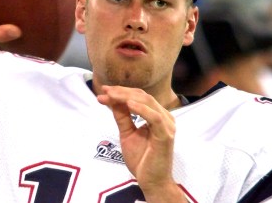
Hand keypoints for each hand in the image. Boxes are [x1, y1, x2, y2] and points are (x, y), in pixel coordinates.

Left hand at [97, 86, 185, 201]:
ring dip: (127, 97)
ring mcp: (167, 125)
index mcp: (157, 115)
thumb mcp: (127, 133)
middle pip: (143, 96)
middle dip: (121, 92)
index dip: (122, 91)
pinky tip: (128, 104)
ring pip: (148, 102)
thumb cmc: (141, 159)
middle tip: (105, 91)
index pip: (140, 97)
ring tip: (111, 95)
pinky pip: (154, 118)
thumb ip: (122, 116)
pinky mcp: (165, 135)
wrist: (151, 181)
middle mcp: (164, 117)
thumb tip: (112, 99)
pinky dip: (141, 109)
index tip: (104, 90)